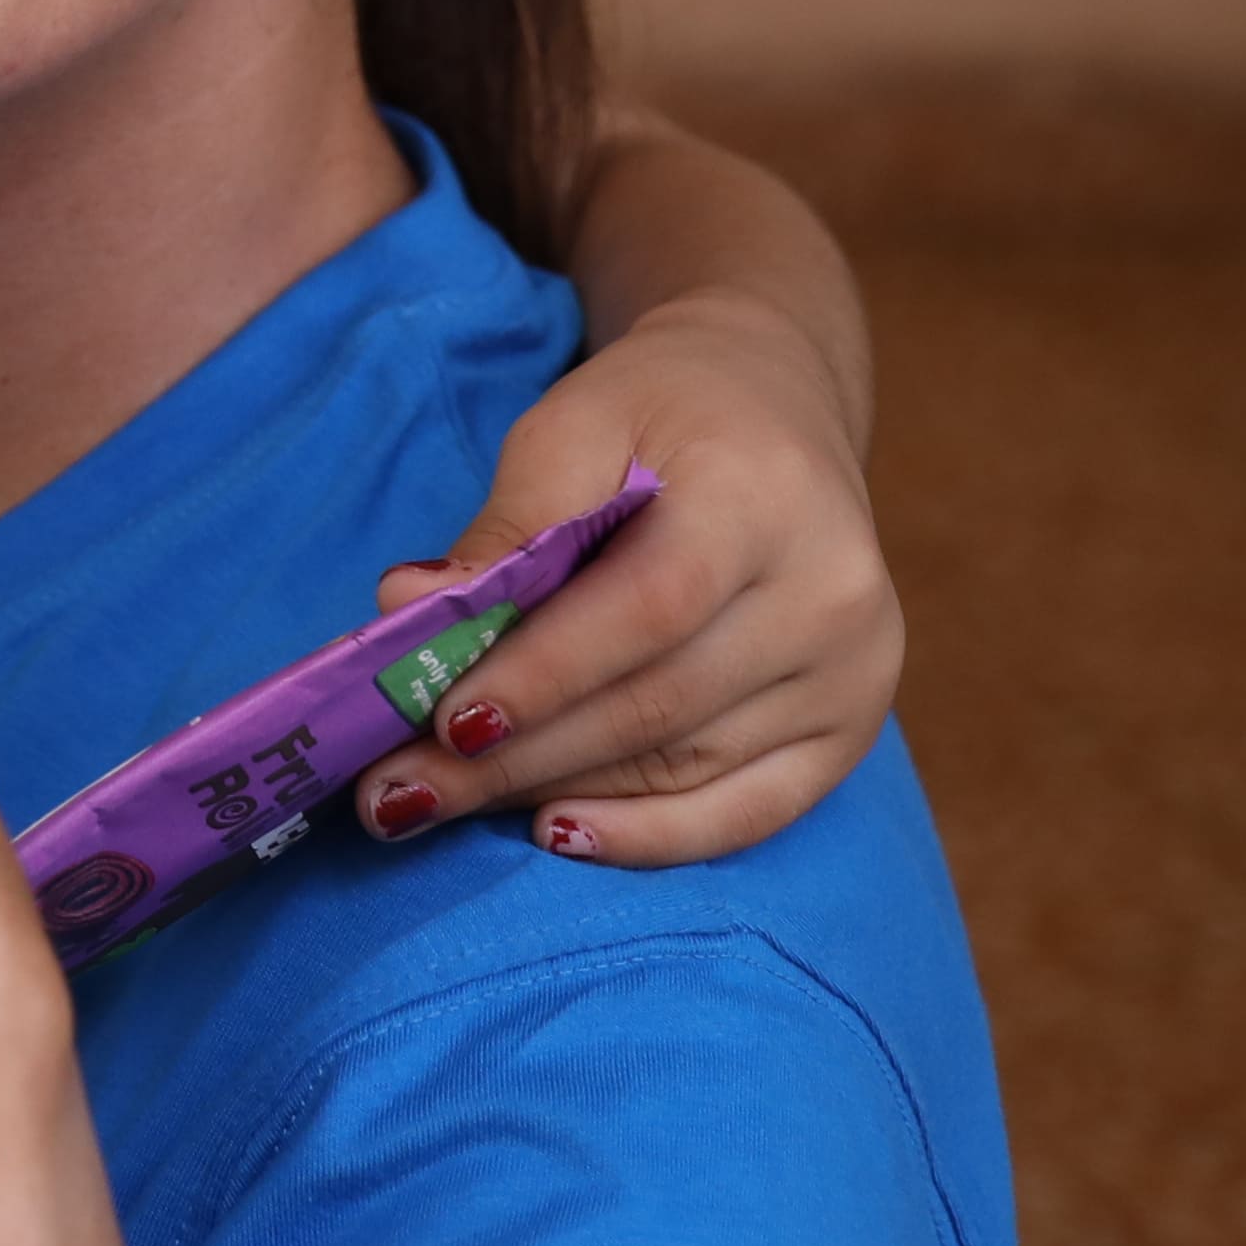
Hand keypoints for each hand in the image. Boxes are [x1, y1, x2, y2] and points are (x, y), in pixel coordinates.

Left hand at [355, 283, 895, 863]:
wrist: (777, 409)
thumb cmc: (661, 415)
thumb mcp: (573, 424)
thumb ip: (506, 523)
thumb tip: (412, 612)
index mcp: (766, 500)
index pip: (648, 609)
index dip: (542, 673)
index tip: (440, 718)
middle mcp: (830, 596)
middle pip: (657, 704)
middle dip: (512, 756)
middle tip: (392, 787)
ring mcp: (853, 673)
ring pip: (685, 766)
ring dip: (549, 793)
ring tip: (433, 803)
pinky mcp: (849, 728)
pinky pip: (749, 811)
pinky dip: (650, 836)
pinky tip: (558, 832)